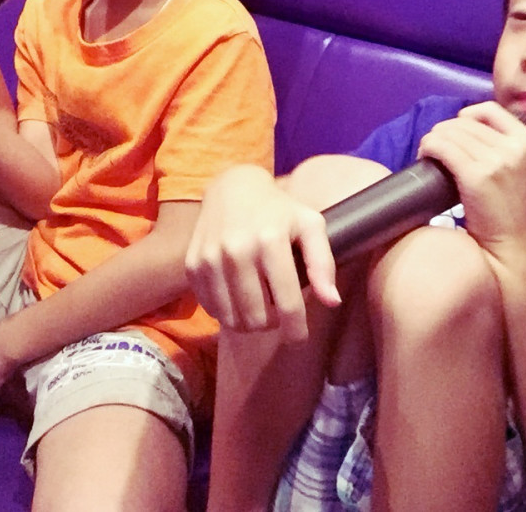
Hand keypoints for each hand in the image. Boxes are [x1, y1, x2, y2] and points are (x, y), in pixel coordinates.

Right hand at [186, 164, 339, 341]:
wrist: (232, 188)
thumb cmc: (278, 210)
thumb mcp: (310, 225)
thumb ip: (323, 263)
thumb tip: (333, 302)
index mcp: (270, 241)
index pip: (287, 304)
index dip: (296, 330)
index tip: (299, 337)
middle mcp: (237, 251)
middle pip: (258, 319)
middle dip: (272, 323)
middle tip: (277, 309)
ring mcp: (210, 259)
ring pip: (232, 320)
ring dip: (249, 321)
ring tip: (259, 303)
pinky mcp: (193, 266)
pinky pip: (212, 310)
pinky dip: (227, 311)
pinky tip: (238, 294)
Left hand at [418, 101, 525, 263]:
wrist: (511, 248)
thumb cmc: (521, 214)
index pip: (491, 110)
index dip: (468, 116)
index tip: (457, 130)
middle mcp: (514, 147)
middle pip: (465, 123)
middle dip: (445, 131)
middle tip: (436, 145)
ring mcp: (495, 161)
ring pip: (450, 133)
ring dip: (433, 139)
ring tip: (428, 152)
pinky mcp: (475, 176)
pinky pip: (442, 147)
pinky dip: (429, 147)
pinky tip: (425, 156)